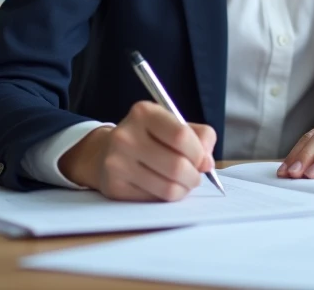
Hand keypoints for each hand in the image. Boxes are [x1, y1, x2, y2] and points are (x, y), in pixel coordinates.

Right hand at [59, 101, 216, 201]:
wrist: (105, 152)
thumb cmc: (150, 138)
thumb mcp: (174, 125)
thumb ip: (200, 137)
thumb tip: (207, 163)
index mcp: (143, 113)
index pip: (181, 136)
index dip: (199, 153)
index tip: (202, 159)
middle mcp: (126, 136)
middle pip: (177, 166)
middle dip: (194, 176)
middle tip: (195, 176)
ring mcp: (117, 163)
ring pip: (168, 188)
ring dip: (183, 189)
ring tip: (182, 183)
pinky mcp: (114, 187)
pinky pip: (154, 200)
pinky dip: (166, 197)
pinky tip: (162, 187)